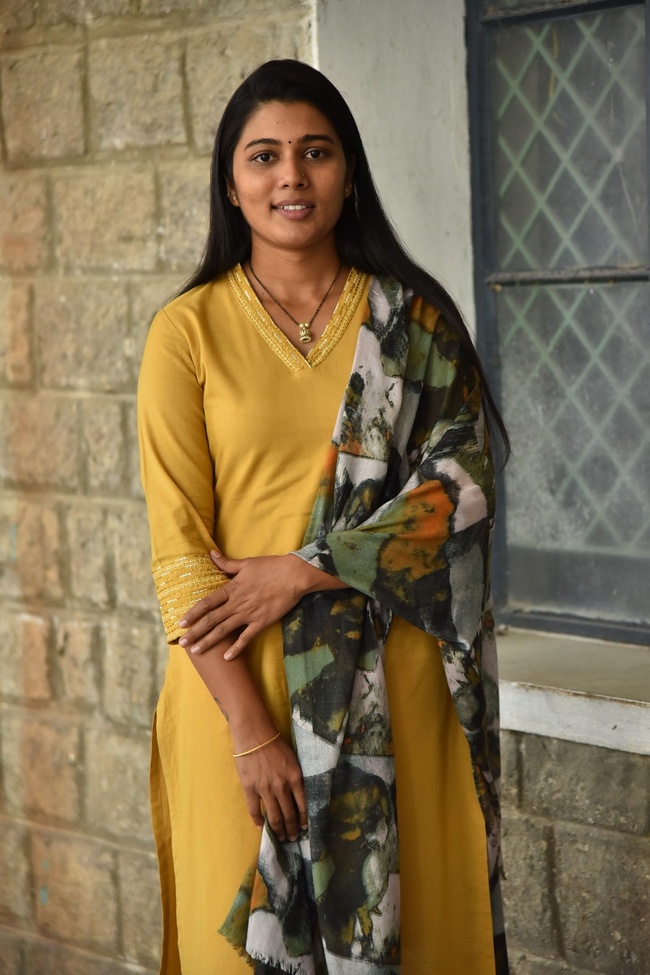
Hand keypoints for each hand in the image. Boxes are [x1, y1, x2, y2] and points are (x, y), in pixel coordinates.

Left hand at [178, 552, 307, 658]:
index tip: (181, 623)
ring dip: (209, 641)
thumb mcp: (246, 563)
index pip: (207, 603)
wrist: (294, 575)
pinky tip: (226, 657)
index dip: (193, 613)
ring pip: (224, 630)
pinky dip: (236, 648)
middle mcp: (237, 603)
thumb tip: (211, 553)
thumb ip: (226, 563)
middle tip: (182, 643)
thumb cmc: (270, 567)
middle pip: (212, 619)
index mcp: (232, 589)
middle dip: (195, 632)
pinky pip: (246, 637)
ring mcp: (249, 614)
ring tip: (196, 651)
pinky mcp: (262, 622)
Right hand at [234, 734, 306, 841]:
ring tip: (280, 837)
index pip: (303, 805)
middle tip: (292, 838)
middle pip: (289, 815)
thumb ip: (296, 777)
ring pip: (274, 817)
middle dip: (292, 829)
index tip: (304, 828)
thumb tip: (298, 794)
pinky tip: (261, 828)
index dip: (304, 820)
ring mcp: (266, 790)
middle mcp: (282, 787)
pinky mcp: (250, 789)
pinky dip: (258, 822)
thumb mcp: (293, 760)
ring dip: (278, 830)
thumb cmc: (275, 744)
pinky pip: (255, 811)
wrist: (255, 735)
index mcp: (295, 778)